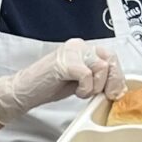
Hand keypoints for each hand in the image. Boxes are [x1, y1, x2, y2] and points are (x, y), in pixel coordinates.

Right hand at [0, 39, 123, 125]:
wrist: (23, 91)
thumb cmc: (48, 86)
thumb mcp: (79, 81)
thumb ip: (96, 78)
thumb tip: (117, 86)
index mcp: (82, 48)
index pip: (110, 56)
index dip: (117, 76)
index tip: (115, 91)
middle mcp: (78, 46)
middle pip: (110, 59)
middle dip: (112, 81)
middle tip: (105, 95)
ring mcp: (71, 52)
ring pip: (101, 67)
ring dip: (95, 87)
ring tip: (82, 92)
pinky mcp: (64, 62)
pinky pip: (87, 75)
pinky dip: (85, 89)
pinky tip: (76, 92)